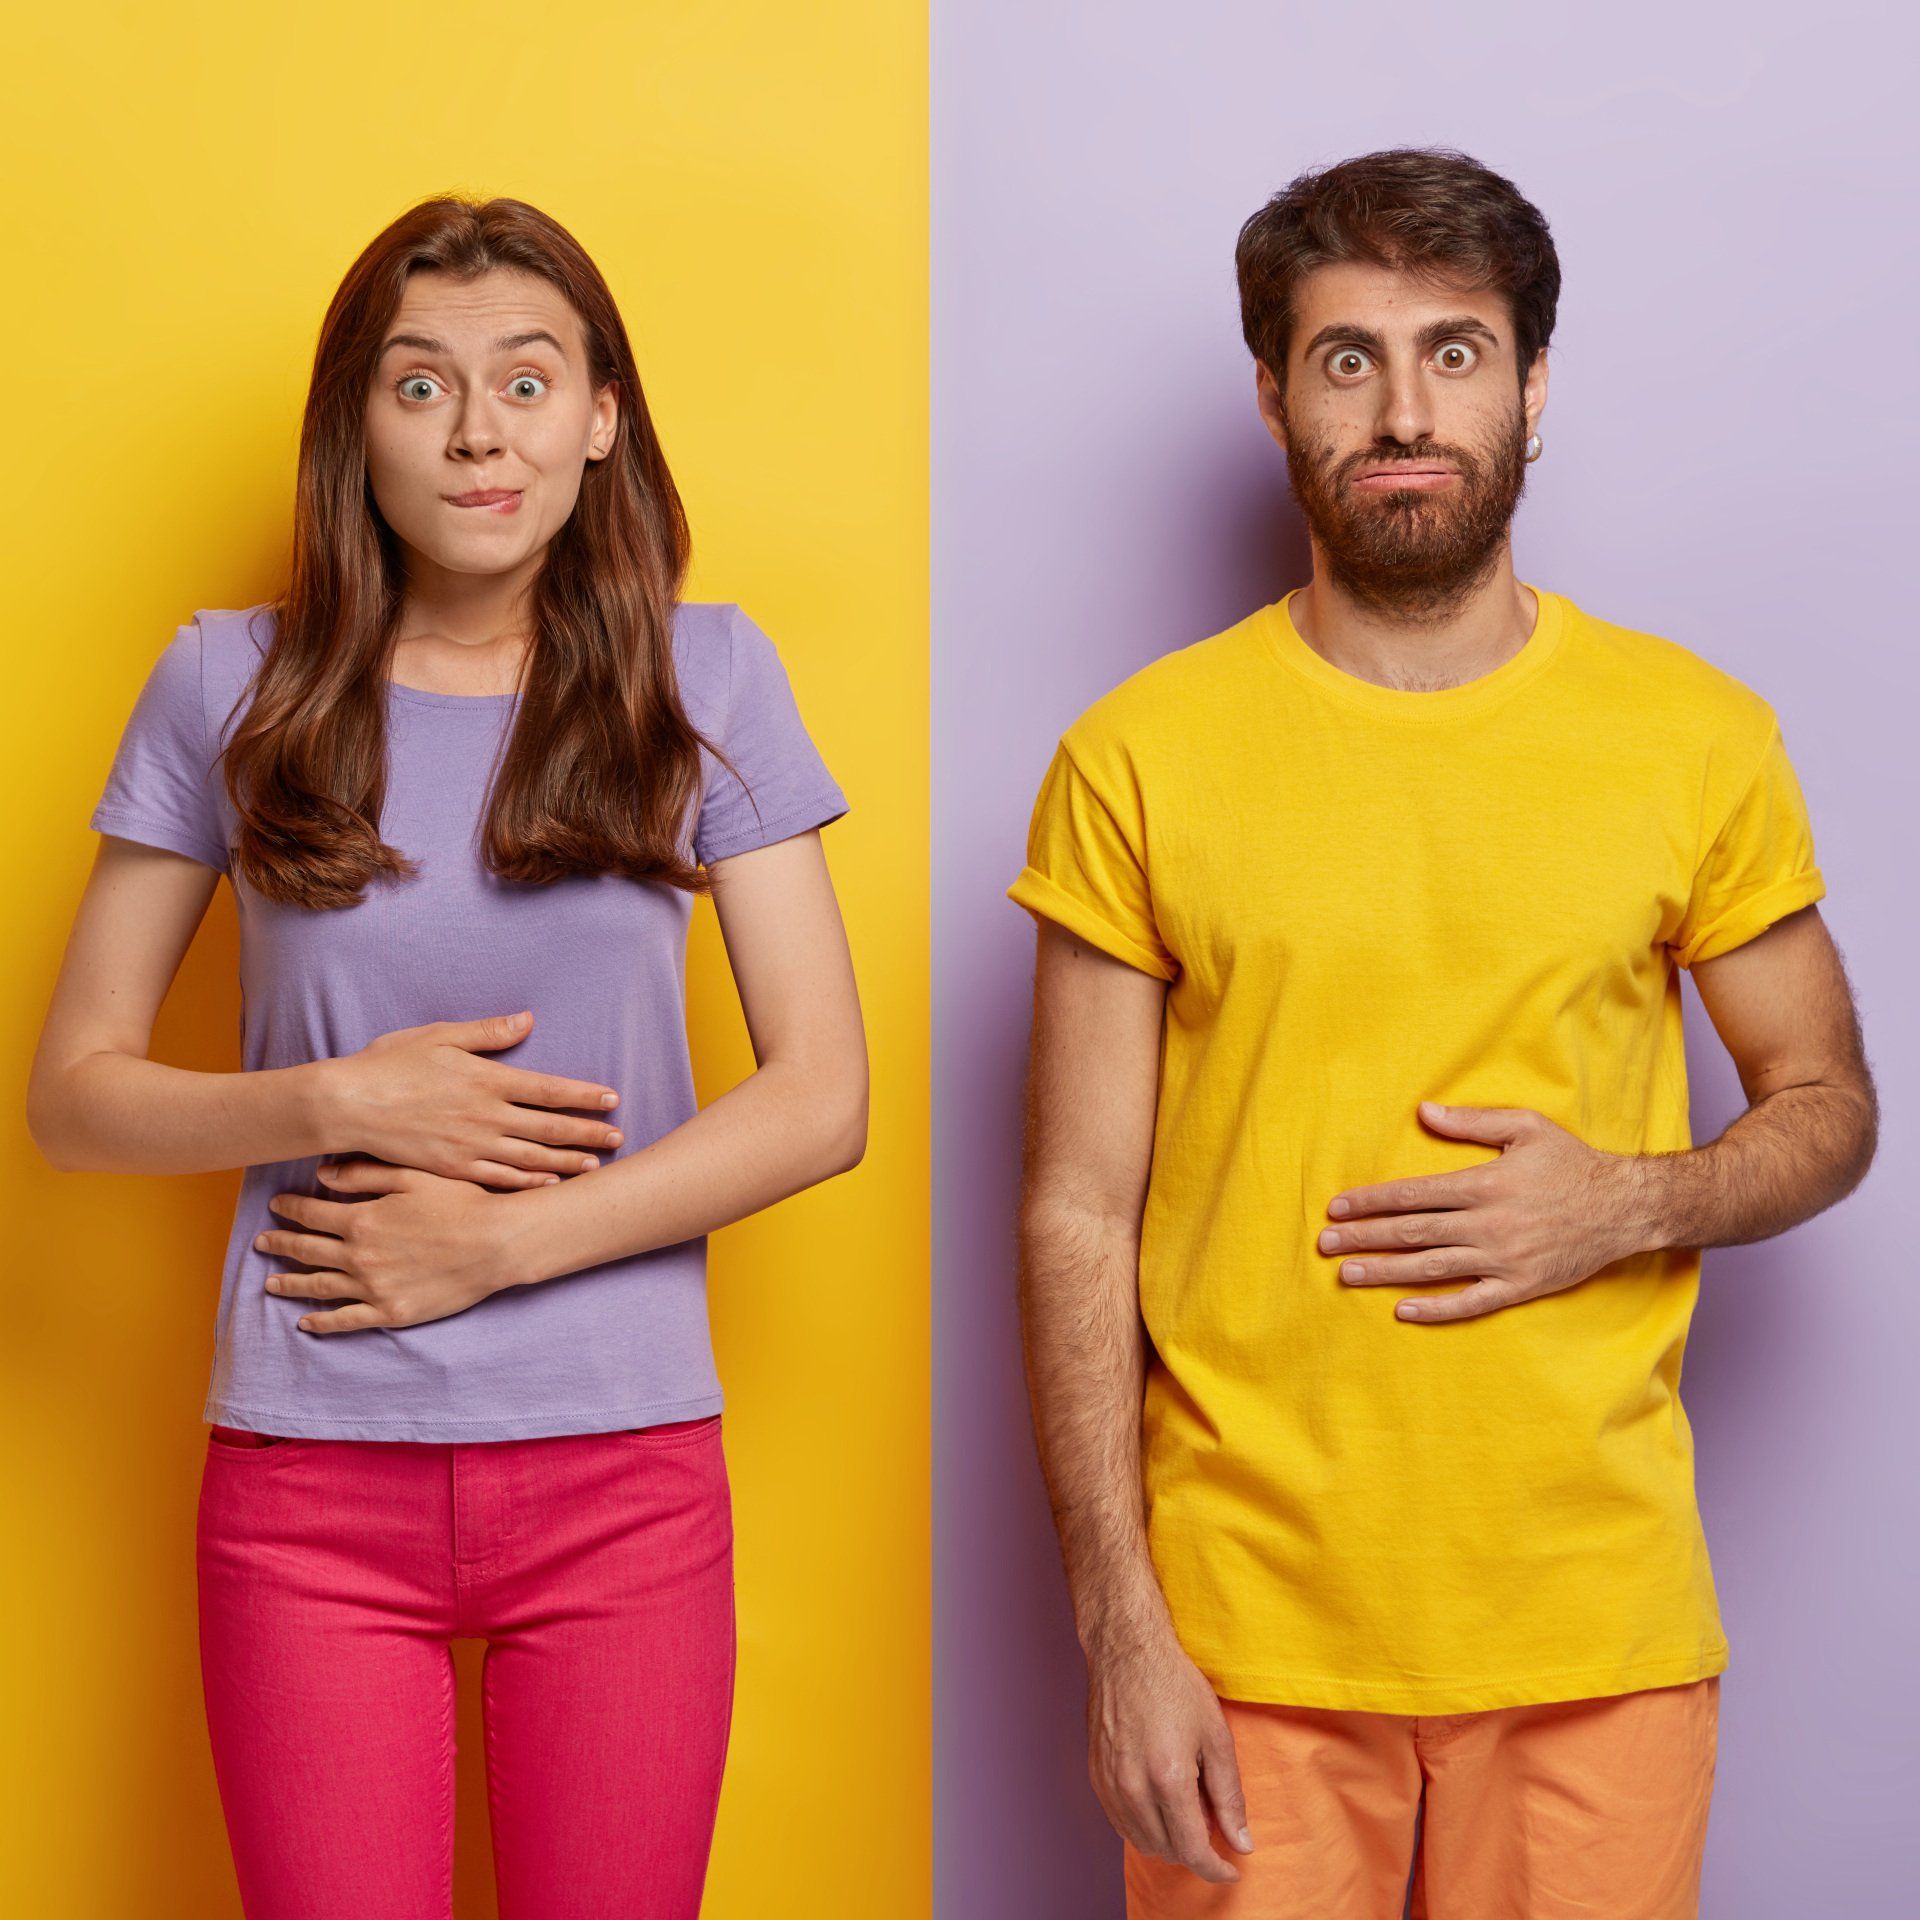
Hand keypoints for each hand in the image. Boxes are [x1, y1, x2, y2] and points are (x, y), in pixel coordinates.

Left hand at [258, 1158, 535, 1332]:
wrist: (495, 1244)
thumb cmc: (461, 1203)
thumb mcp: (414, 1176)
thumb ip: (366, 1173)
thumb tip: (323, 1173)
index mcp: (362, 1219)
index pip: (312, 1213)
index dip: (290, 1208)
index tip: (276, 1205)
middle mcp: (359, 1256)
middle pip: (308, 1249)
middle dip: (281, 1243)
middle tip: (262, 1241)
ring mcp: (372, 1287)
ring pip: (319, 1287)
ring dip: (290, 1283)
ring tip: (270, 1283)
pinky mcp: (390, 1311)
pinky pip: (346, 1320)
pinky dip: (322, 1322)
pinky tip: (306, 1323)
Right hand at [321, 1011, 623, 1188]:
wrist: (346, 1105)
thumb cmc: (389, 1064)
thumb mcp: (440, 1035)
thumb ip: (488, 1033)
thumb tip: (528, 1020)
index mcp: (486, 1080)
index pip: (549, 1089)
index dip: (584, 1095)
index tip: (612, 1099)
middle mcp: (485, 1116)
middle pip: (549, 1127)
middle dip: (588, 1132)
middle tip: (620, 1136)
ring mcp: (470, 1146)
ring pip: (531, 1157)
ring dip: (567, 1161)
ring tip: (597, 1164)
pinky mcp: (452, 1168)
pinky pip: (499, 1178)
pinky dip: (528, 1182)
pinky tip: (550, 1185)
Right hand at [1086, 1626, 1253, 1883]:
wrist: (1127, 1650)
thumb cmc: (1173, 1684)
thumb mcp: (1216, 1736)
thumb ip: (1230, 1796)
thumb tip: (1242, 1842)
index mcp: (1168, 1778)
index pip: (1193, 1850)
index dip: (1216, 1868)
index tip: (1231, 1868)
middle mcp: (1132, 1787)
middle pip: (1168, 1850)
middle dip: (1195, 1847)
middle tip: (1209, 1813)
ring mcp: (1108, 1783)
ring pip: (1142, 1841)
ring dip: (1168, 1838)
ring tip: (1184, 1800)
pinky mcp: (1095, 1775)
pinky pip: (1120, 1823)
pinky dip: (1143, 1824)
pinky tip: (1158, 1796)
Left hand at [1319, 1100, 1653, 1322]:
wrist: (1626, 1207)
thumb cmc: (1572, 1163)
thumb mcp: (1525, 1127)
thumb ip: (1471, 1122)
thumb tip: (1422, 1111)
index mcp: (1483, 1184)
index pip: (1412, 1194)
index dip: (1370, 1202)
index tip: (1336, 1209)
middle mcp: (1488, 1224)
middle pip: (1411, 1233)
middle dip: (1364, 1239)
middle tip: (1325, 1245)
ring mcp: (1504, 1259)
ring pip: (1432, 1269)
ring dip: (1385, 1273)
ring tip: (1348, 1275)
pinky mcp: (1521, 1286)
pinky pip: (1471, 1302)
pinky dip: (1436, 1309)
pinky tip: (1403, 1310)